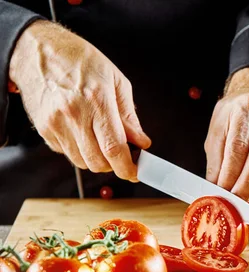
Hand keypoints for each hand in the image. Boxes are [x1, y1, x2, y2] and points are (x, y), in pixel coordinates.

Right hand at [8, 20, 149, 180]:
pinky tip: (82, 132)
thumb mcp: (115, 80)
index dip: (127, 167)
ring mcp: (56, 124)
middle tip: (122, 154)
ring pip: (82, 162)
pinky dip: (80, 150)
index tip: (136, 172)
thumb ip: (129, 116)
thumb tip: (141, 141)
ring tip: (101, 140)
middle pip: (98, 162)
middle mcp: (74, 114)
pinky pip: (67, 153)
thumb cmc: (79, 60)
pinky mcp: (44, 130)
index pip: (114, 148)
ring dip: (97, 159)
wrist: (37, 52)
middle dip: (114, 165)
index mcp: (97, 100)